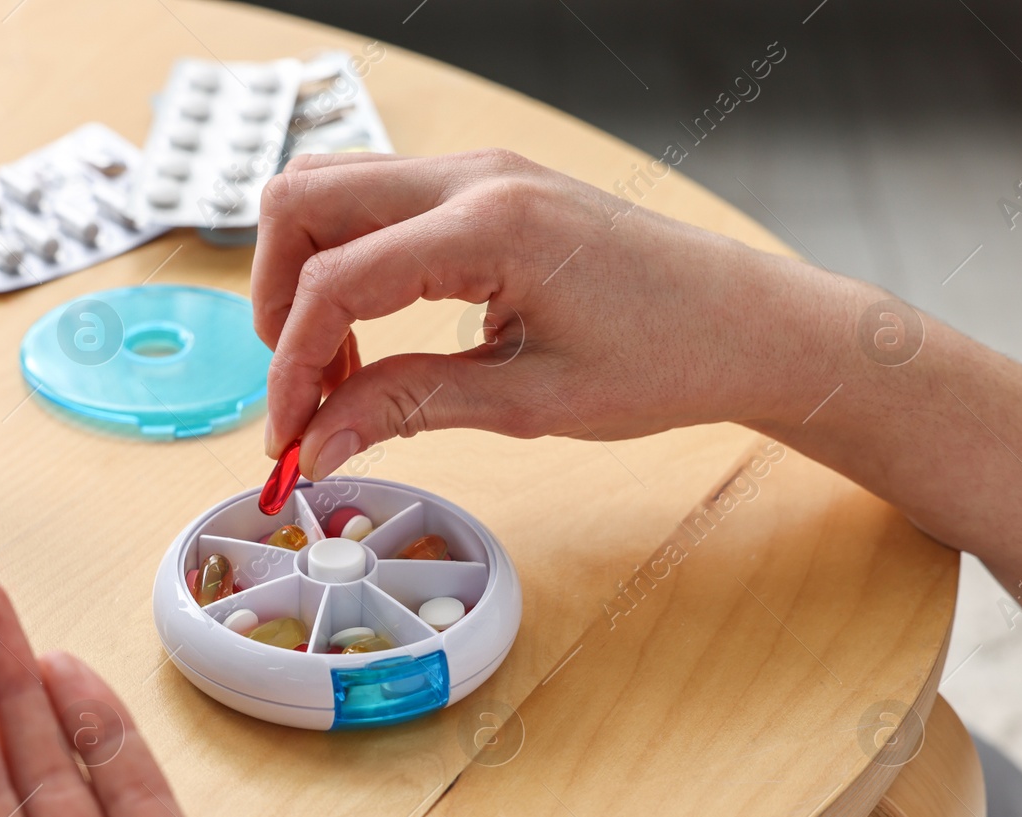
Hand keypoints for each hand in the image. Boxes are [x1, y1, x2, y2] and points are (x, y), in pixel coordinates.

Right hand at [252, 149, 846, 475]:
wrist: (747, 323)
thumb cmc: (667, 356)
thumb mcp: (530, 400)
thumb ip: (410, 407)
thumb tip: (319, 440)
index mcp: (492, 226)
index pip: (335, 281)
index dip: (292, 366)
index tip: (289, 436)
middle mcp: (475, 176)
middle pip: (302, 200)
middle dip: (274, 299)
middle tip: (302, 388)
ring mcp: (478, 171)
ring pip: (329, 189)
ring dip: (306, 275)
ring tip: (341, 366)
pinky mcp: (484, 187)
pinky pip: (376, 203)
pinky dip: (347, 263)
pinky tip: (376, 335)